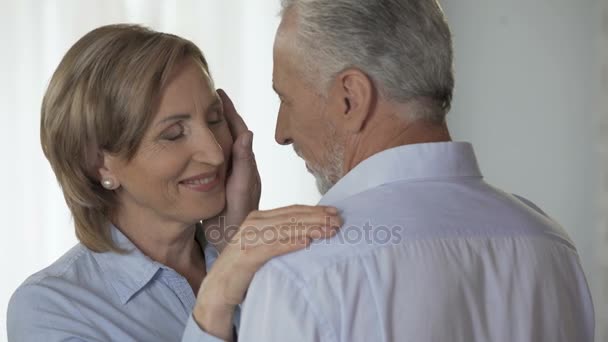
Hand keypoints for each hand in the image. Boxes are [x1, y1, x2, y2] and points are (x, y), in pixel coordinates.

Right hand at [193, 205, 341, 340]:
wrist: (218, 287)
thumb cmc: (243, 267)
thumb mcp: (262, 244)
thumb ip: (279, 234)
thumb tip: (307, 231)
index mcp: (258, 218)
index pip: (292, 210)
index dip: (314, 210)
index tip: (334, 212)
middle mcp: (254, 224)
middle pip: (292, 217)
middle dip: (317, 218)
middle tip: (339, 221)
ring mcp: (250, 238)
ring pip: (286, 229)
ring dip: (310, 229)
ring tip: (329, 231)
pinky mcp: (247, 256)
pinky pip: (273, 247)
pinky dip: (290, 244)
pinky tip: (306, 243)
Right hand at [203, 89, 260, 251]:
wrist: (232, 244)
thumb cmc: (236, 222)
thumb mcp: (239, 192)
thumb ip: (244, 165)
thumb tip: (248, 132)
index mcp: (245, 165)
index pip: (238, 130)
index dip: (228, 111)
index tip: (218, 92)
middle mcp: (241, 167)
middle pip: (231, 134)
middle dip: (221, 114)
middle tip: (208, 95)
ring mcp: (232, 176)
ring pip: (224, 145)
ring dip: (216, 127)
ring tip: (202, 111)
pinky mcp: (223, 185)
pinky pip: (217, 158)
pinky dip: (209, 144)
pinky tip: (199, 143)